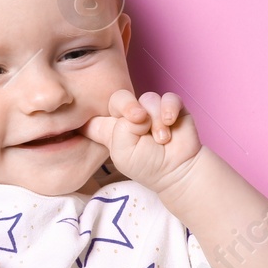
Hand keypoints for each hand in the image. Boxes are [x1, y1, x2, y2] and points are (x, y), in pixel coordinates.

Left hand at [82, 90, 201, 192]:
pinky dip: (169, 109)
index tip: (103, 125)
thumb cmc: (146, 165)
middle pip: (120, 97)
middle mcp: (129, 116)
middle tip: (139, 118)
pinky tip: (170, 122)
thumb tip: (137, 112)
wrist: (177, 170)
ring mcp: (150, 110)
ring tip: (161, 139)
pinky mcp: (170, 107)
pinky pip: (168, 97)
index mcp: (111, 128)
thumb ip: (120, 129)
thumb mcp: (122, 153)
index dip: (91, 112)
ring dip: (155, 120)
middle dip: (128, 105)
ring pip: (147, 99)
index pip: (93, 113)